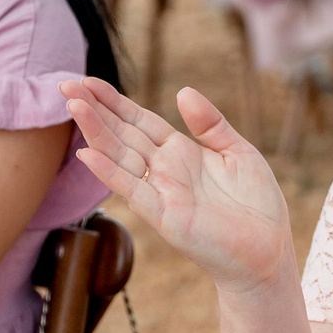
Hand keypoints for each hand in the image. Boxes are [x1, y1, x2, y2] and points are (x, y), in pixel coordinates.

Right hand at [61, 79, 296, 295]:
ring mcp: (162, 193)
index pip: (139, 120)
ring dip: (96, 133)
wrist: (268, 251)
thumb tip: (183, 91)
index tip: (88, 81)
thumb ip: (210, 123)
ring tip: (74, 106)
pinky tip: (88, 155)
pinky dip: (111, 173)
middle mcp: (165, 170)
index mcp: (180, 152)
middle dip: (95, 110)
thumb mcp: (238, 152)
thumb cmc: (256, 206)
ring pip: (121, 157)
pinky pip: (134, 191)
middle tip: (65, 86)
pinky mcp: (166, 217)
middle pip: (123, 134)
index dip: (114, 101)